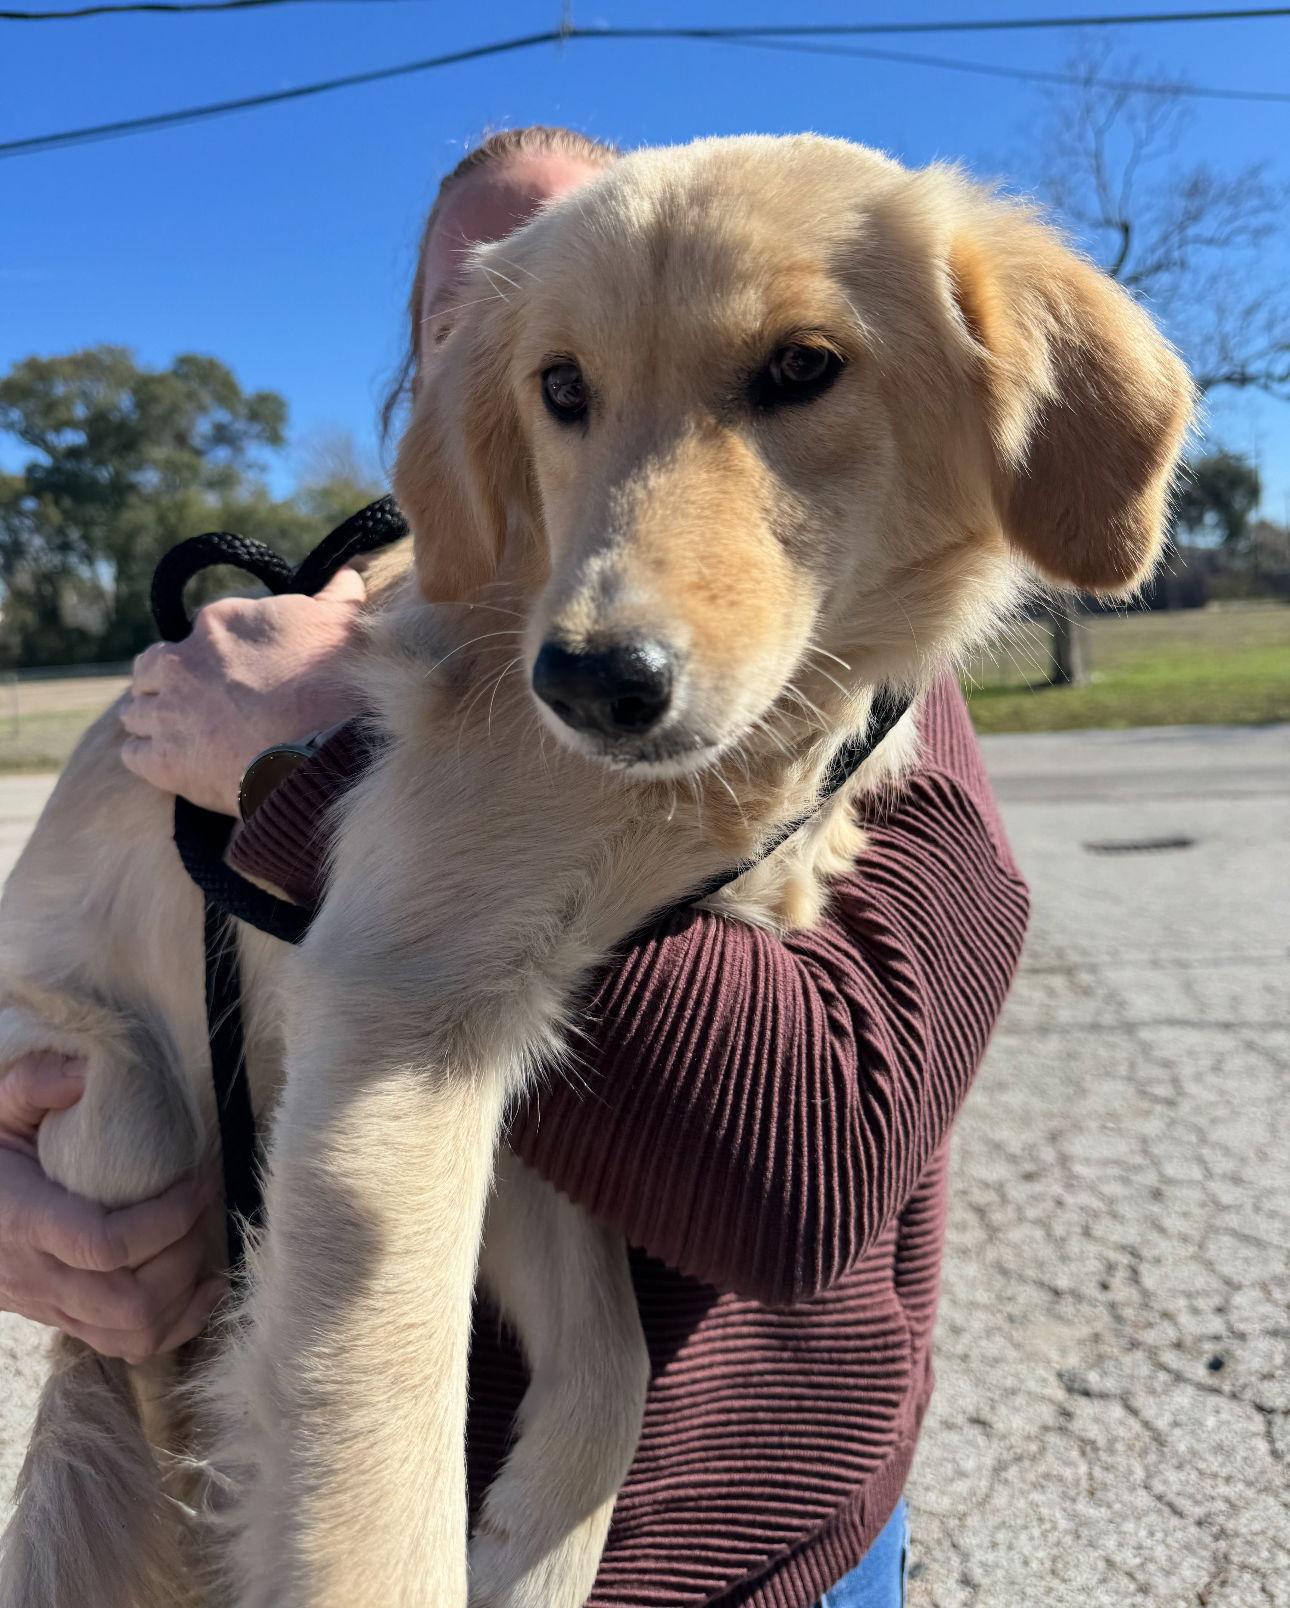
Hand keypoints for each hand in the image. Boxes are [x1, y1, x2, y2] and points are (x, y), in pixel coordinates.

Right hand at [0, 1053, 222, 1361]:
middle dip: (182, 1255)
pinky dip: (178, 1323)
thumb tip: (86, 1073)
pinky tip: (203, 1286)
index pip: (104, 1245)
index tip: (196, 1180)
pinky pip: (127, 1346)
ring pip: (133, 1334)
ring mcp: (51, 1306)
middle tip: (201, 1204)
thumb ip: (34, 1084)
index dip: (165, 1220)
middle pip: (129, 1301)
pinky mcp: (64, 1319)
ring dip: (183, 1291)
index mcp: (24, 1222)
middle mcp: (38, 1277)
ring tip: (200, 1237)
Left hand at [120, 567, 366, 815]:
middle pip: (152, 668)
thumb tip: (346, 574)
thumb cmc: (334, 684)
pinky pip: (133, 755)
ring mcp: (167, 713)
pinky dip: (146, 757)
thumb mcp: (340, 624)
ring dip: (153, 720)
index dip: (215, 653)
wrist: (322, 752)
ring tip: (180, 734)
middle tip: (197, 700)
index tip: (235, 670)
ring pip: (135, 711)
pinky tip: (169, 763)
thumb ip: (336, 595)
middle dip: (168, 682)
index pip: (198, 631)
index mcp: (218, 623)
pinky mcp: (163, 761)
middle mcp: (181, 663)